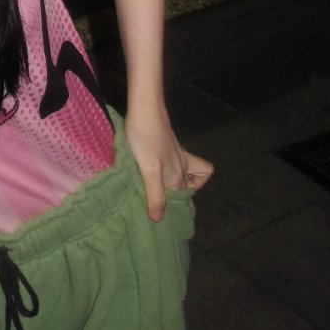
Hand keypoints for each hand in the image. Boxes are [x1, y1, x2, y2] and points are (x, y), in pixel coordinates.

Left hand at [124, 107, 213, 222]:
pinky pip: (176, 164)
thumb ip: (155, 195)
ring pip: (183, 177)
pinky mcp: (170, 146)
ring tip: (151, 187)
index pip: (181, 200)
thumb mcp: (148, 170)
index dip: (171, 207)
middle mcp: (181, 169)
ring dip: (170, 184)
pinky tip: (149, 168)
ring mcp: (177, 156)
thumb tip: (159, 219)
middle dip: (173, 197)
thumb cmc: (145, 139)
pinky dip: (169, 169)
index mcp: (177, 178)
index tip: (155, 210)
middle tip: (152, 200)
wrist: (146, 110)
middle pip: (184, 189)